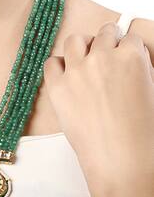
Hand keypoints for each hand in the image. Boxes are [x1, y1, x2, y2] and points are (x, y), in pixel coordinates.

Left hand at [43, 21, 153, 195]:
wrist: (122, 163)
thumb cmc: (144, 135)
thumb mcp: (152, 93)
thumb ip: (141, 70)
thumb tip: (132, 59)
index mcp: (132, 58)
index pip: (129, 38)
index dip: (128, 47)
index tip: (125, 52)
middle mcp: (103, 57)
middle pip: (103, 33)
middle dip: (108, 40)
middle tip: (107, 50)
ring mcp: (77, 70)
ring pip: (75, 40)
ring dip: (82, 45)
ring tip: (85, 55)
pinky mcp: (58, 86)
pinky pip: (52, 63)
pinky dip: (59, 65)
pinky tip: (66, 73)